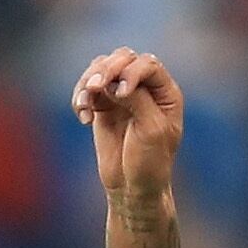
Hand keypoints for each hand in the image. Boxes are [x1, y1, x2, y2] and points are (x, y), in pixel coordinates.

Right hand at [71, 48, 184, 202]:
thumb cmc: (150, 163)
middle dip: (107, 69)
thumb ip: (136, 99)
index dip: (131, 71)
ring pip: (101, 68)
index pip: (148, 64)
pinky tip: (83, 118)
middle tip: (95, 87)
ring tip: (85, 105)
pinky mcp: (103, 106)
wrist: (132, 189)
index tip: (121, 92)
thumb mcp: (151, 129)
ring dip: (89, 81)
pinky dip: (81, 97)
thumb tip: (113, 81)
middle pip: (123, 58)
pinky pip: (87, 88)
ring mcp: (122, 95)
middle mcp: (145, 88)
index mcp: (166, 92)